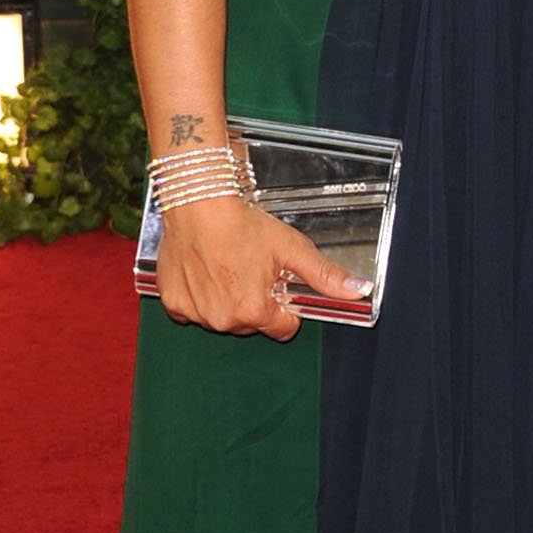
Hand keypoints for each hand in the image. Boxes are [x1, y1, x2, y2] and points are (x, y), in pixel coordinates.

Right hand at [153, 196, 365, 339]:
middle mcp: (223, 319)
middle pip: (252, 324)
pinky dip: (200, 295)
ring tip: (227, 265)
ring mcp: (196, 313)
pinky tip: (206, 269)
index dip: (285, 307)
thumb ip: (324, 275)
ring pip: (222, 317)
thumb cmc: (241, 223)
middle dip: (255, 302)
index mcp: (254, 311)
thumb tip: (358, 291)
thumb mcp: (291, 248)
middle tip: (251, 269)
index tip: (277, 285)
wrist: (198, 204)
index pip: (282, 329)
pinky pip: (193, 310)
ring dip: (227, 299)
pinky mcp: (174, 303)